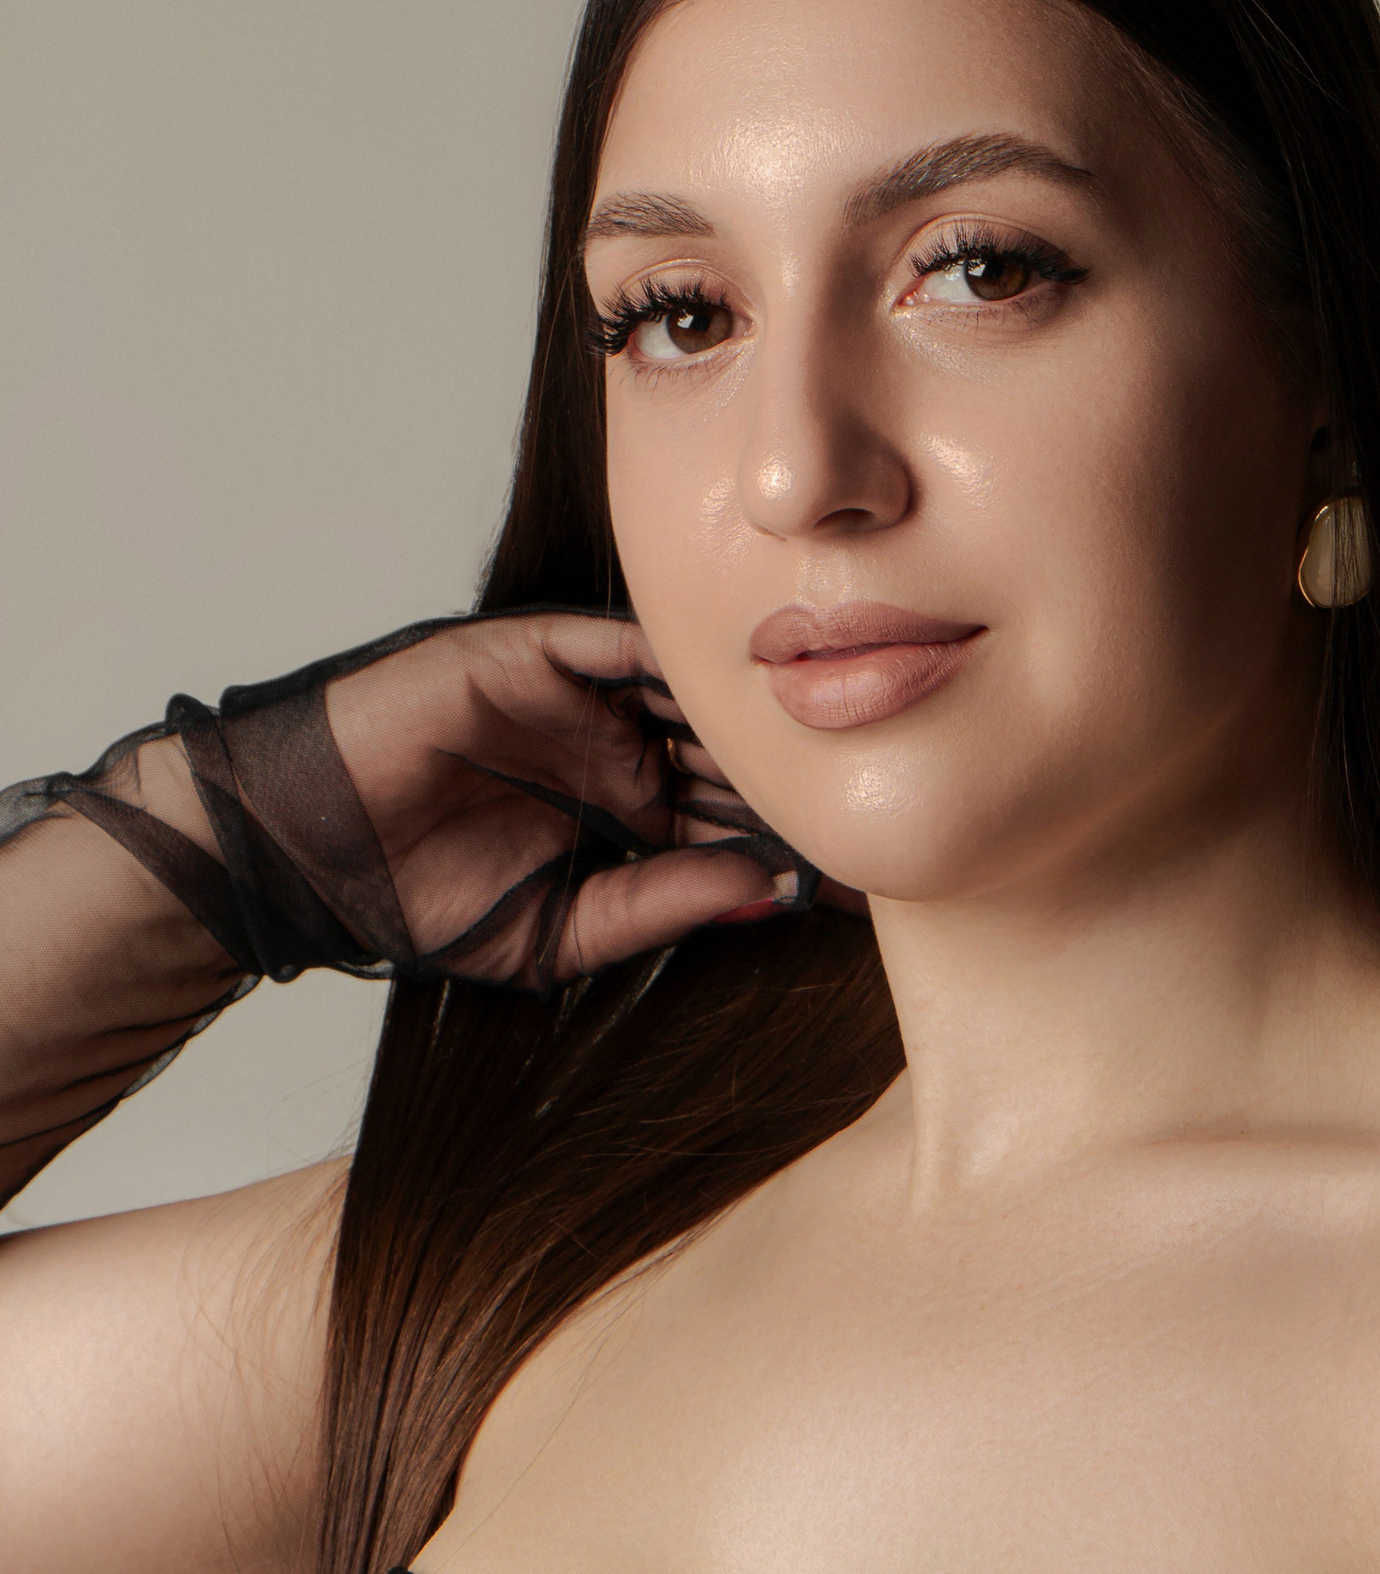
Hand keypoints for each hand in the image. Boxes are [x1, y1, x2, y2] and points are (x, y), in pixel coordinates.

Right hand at [134, 610, 860, 991]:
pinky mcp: (534, 656)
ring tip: (817, 743)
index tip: (877, 880)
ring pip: (693, 693)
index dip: (801, 844)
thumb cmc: (419, 901)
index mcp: (633, 820)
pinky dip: (678, 654)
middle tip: (873, 798)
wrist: (307, 856)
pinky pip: (621, 643)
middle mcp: (621, 753)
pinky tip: (737, 678)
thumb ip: (666, 902)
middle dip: (797, 778)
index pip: (738, 823)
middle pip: (734, 753)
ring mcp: (582, 701)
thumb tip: (772, 889)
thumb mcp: (566, 930)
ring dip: (751, 715)